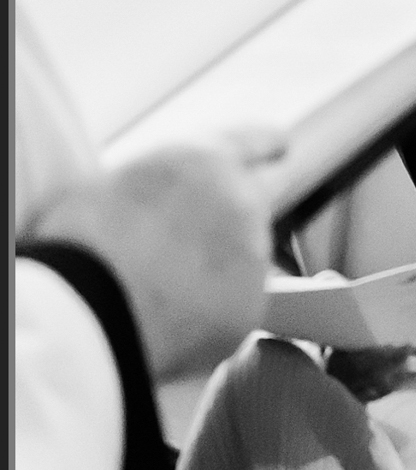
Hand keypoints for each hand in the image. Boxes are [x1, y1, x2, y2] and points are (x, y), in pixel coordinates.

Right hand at [32, 139, 275, 381]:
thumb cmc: (80, 246)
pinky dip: (206, 319)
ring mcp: (253, 255)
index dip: (267, 144)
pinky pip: (230, 311)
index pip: (253, 142)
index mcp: (205, 160)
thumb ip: (162, 187)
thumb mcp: (115, 187)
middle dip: (243, 211)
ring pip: (244, 261)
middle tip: (207, 235)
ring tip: (157, 294)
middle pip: (260, 199)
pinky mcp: (251, 307)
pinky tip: (166, 328)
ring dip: (216, 273)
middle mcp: (242, 201)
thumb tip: (167, 207)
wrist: (87, 310)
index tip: (281, 144)